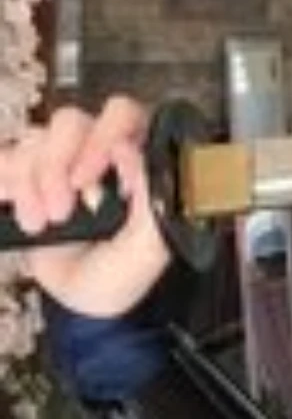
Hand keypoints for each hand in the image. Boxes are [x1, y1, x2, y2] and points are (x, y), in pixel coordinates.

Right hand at [0, 95, 170, 317]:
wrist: (82, 303)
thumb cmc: (121, 272)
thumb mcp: (149, 245)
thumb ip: (150, 196)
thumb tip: (131, 151)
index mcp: (135, 159)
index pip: (121, 115)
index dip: (102, 138)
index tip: (87, 178)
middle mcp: (96, 152)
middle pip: (69, 122)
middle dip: (57, 166)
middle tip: (61, 210)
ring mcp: (59, 163)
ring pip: (34, 141)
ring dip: (31, 185)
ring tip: (42, 224)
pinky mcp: (26, 178)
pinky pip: (5, 161)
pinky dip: (6, 185)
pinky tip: (19, 213)